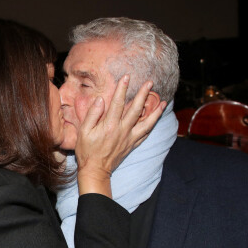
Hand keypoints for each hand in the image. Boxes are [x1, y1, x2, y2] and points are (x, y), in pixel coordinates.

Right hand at [76, 75, 165, 196]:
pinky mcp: (132, 145)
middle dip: (143, 94)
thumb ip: (92, 114)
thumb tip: (101, 100)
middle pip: (136, 109)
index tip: (126, 77)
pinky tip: (155, 118)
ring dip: (155, 111)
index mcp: (110, 125)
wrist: (95, 170)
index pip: (118, 103)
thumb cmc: (87, 151)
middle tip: (150, 83)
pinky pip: (145, 134)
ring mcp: (129, 138)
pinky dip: (152, 125)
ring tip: (163, 102)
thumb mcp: (83, 132)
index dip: (122, 89)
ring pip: (146, 122)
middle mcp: (123, 130)